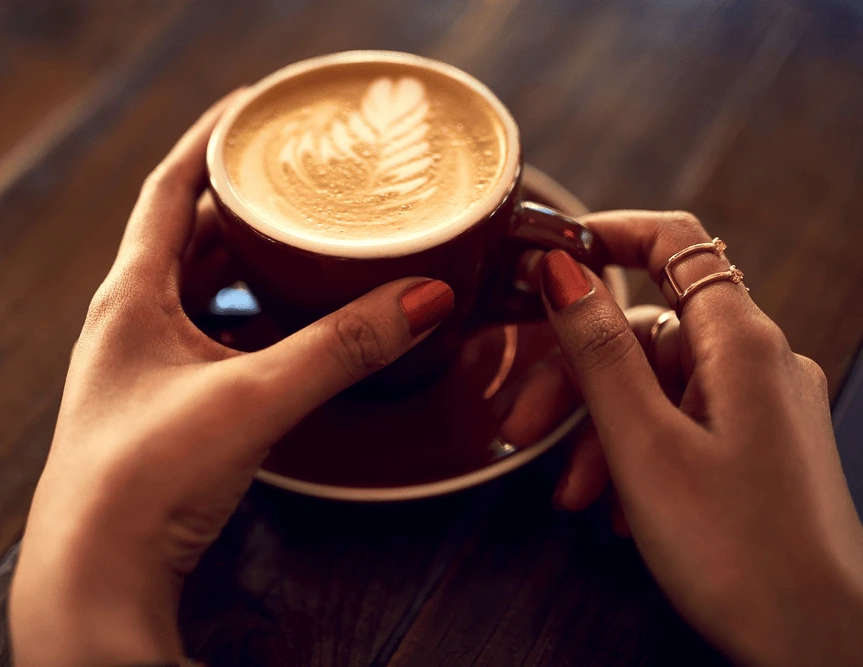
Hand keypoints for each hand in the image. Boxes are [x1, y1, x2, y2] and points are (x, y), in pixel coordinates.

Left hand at [8, 93, 453, 666]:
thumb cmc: (144, 481)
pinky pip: (214, 339)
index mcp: (130, 298)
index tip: (253, 110)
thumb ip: (342, 346)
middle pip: (188, 236)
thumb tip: (423, 296)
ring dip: (248, 262)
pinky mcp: (168, 410)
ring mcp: (147, 369)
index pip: (168, 189)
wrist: (98, 577)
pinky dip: (252, 319)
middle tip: (298, 178)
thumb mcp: (252, 397)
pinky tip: (288, 326)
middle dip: (243, 202)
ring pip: (202, 291)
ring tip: (302, 240)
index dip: (209, 140)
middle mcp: (131, 325)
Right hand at [510, 210, 862, 665]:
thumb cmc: (741, 553)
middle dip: (576, 376)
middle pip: (647, 331)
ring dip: (599, 433)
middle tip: (522, 422)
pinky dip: (634, 456)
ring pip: (655, 387)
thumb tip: (563, 270)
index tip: (550, 254)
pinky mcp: (755, 451)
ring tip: (571, 494)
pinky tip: (614, 506)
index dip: (608, 234)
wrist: (818, 645)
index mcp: (739, 343)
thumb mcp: (643, 444)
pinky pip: (680, 427)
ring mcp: (759, 409)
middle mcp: (756, 364)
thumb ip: (598, 350)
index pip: (675, 243)